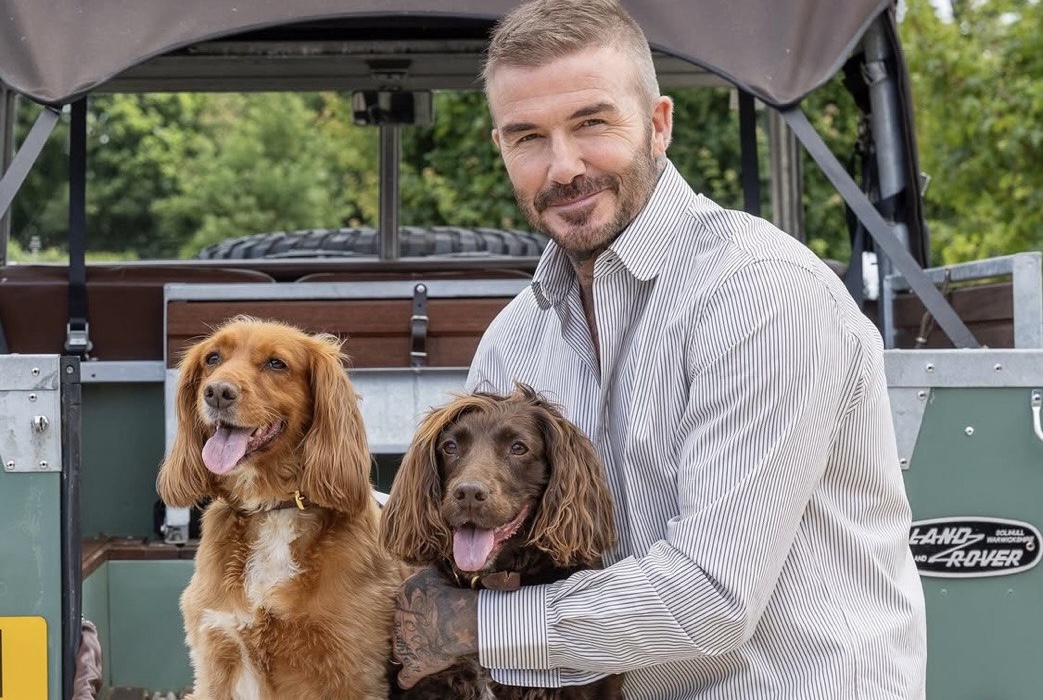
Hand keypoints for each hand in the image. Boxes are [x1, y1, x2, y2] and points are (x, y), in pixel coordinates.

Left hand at [392, 567, 478, 688]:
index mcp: (398, 600)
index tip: (423, 606)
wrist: (451, 618)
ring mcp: (402, 647)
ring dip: (404, 649)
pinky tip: (408, 677)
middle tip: (423, 627)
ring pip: (396, 650)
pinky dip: (407, 678)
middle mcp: (394, 624)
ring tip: (417, 648)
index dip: (411, 606)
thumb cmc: (445, 592)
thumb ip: (422, 574)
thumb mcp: (430, 572)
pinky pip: (405, 678)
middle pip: (396, 627)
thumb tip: (422, 569)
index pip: (400, 603)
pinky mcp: (413, 666)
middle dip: (406, 627)